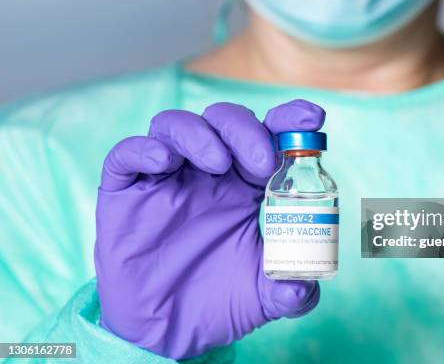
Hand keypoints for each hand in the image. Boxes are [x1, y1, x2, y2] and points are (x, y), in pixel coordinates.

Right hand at [95, 100, 324, 358]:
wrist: (165, 332)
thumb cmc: (218, 301)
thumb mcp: (262, 298)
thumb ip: (290, 292)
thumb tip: (305, 285)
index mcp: (245, 185)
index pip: (266, 136)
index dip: (288, 120)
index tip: (312, 117)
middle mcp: (206, 172)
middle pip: (224, 121)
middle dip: (245, 129)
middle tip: (261, 161)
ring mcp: (165, 179)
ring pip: (175, 125)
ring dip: (199, 133)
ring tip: (217, 163)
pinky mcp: (126, 193)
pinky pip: (125, 155)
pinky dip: (143, 149)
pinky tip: (163, 163)